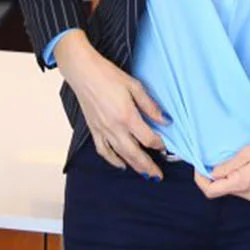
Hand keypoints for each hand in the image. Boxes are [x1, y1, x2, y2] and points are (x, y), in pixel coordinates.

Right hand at [57, 34, 167, 178]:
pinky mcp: (93, 130)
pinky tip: (121, 164)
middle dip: (148, 166)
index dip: (159, 144)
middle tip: (158, 176)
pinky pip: (103, 151)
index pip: (147, 138)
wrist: (83, 73)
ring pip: (120, 155)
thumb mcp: (135, 86)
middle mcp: (114, 128)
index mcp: (127, 116)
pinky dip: (113, 160)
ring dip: (134, 166)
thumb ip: (150, 106)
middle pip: (134, 153)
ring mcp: (102, 131)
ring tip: (145, 174)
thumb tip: (165, 120)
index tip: (166, 147)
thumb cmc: (109, 76)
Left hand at [197, 133, 249, 200]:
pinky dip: (237, 177)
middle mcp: (248, 194)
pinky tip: (243, 163)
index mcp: (242, 184)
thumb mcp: (247, 152)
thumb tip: (212, 173)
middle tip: (213, 158)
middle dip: (214, 176)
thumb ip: (228, 165)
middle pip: (221, 190)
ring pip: (232, 188)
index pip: (211, 191)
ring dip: (226, 176)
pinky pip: (242, 186)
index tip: (199, 166)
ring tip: (231, 159)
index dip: (201, 179)